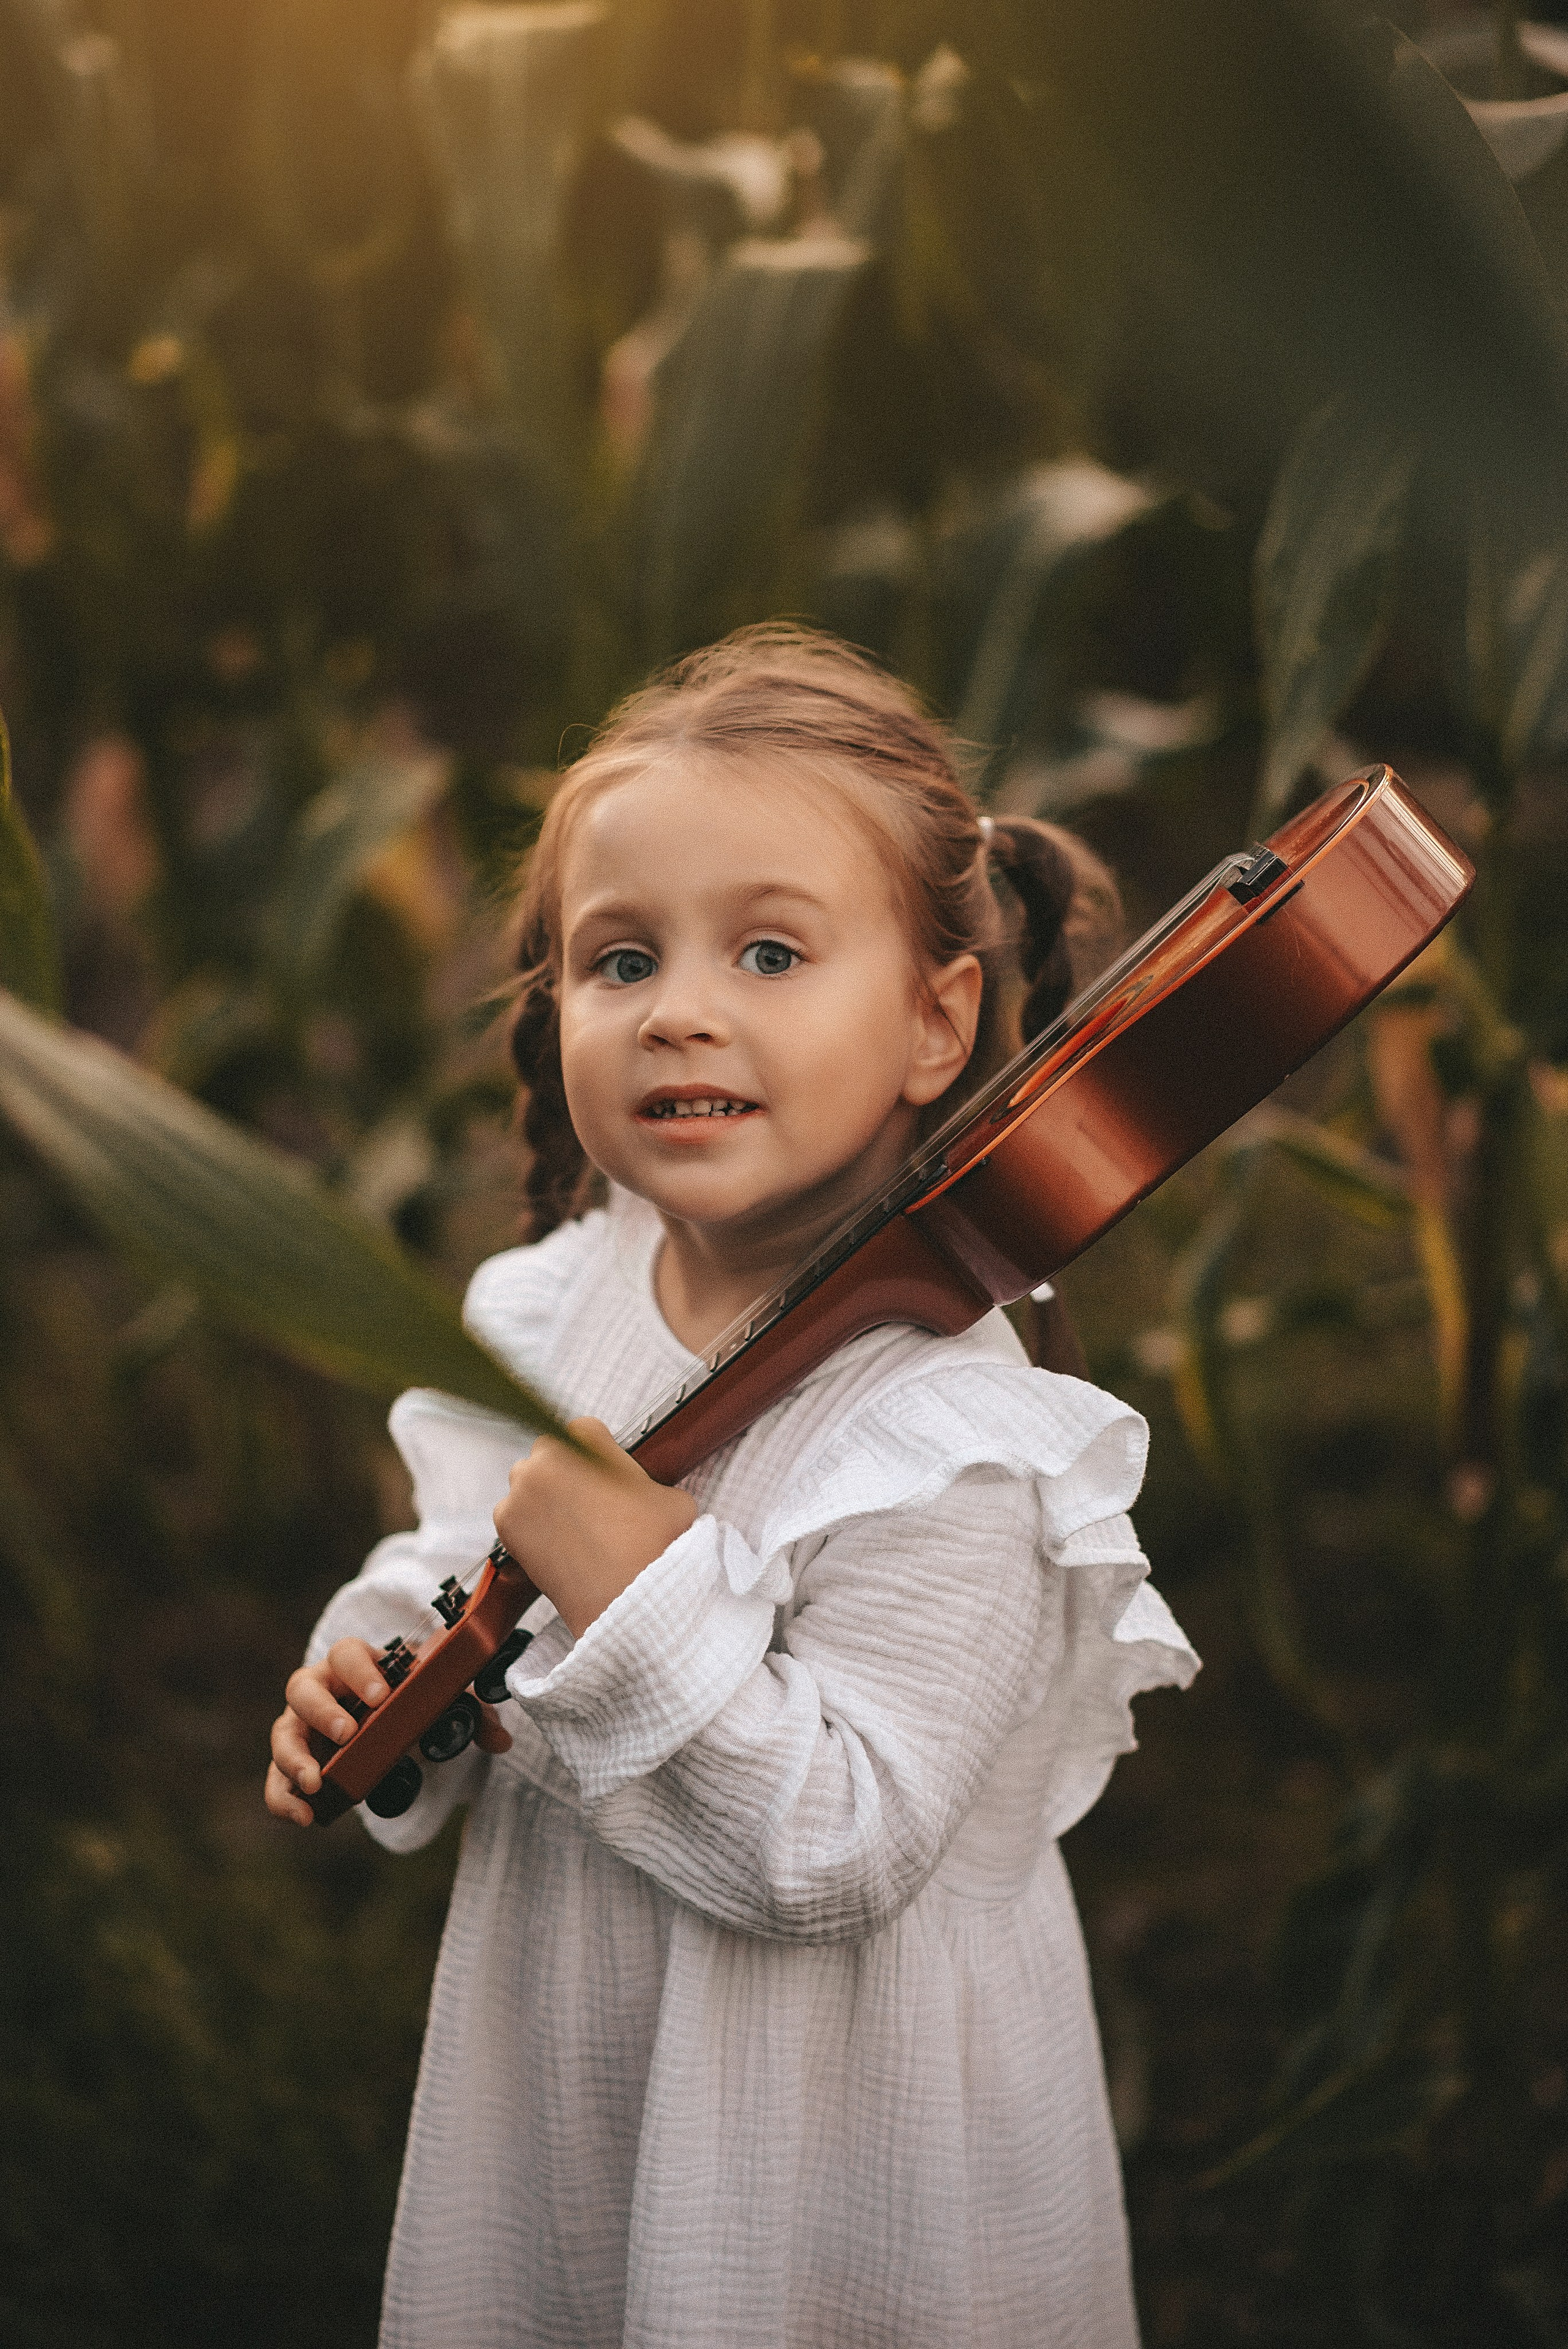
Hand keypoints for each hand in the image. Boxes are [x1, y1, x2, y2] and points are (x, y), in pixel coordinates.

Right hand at [264, 1635, 510, 1826]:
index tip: (383, 1696)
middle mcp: (321, 1690)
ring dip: (293, 1758)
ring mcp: (302, 1726)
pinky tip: (304, 1817)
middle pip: (302, 1687)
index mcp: (356, 1665)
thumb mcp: (442, 1701)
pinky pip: (277, 1779)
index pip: (347, 1653)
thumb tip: (501, 1739)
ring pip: (282, 1732)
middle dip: (322, 1711)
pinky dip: (282, 1797)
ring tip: (315, 1783)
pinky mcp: (296, 1762)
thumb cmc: (411, 1701)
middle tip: (348, 1734)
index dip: (361, 1671)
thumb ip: (471, 1712)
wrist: (391, 1721)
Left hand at [495, 1417, 697, 1639]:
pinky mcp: (506, 1523)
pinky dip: (528, 1528)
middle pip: (550, 1455)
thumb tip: (640, 1492)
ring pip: (528, 1484)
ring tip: (572, 1530)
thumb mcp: (671, 1497)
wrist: (627, 1598)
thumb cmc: (654, 1546)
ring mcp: (521, 1489)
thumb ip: (647, 1482)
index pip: (584, 1432)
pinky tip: (554, 1546)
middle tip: (587, 1506)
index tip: (603, 1477)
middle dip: (565, 1475)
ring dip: (543, 1499)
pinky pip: (513, 1516)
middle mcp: (547, 1456)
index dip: (597, 1456)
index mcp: (587, 1438)